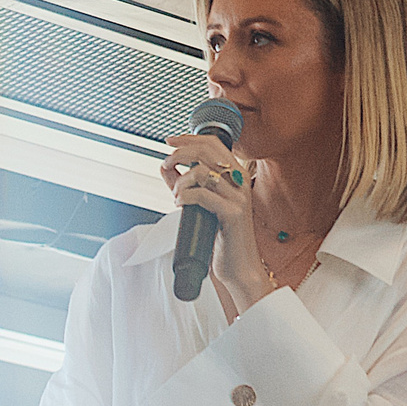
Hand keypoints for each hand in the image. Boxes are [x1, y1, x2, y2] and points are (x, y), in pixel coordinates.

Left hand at [163, 131, 270, 317]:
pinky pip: (201, 195)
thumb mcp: (203, 205)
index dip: (188, 138)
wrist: (240, 267)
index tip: (170, 141)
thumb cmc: (223, 238)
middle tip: (166, 164)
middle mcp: (240, 182)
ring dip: (180, 181)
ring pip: (202, 171)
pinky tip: (180, 205)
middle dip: (179, 153)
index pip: (213, 143)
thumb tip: (165, 167)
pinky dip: (184, 197)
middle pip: (207, 150)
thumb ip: (186, 184)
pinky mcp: (232, 214)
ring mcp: (238, 198)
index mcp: (236, 176)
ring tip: (177, 196)